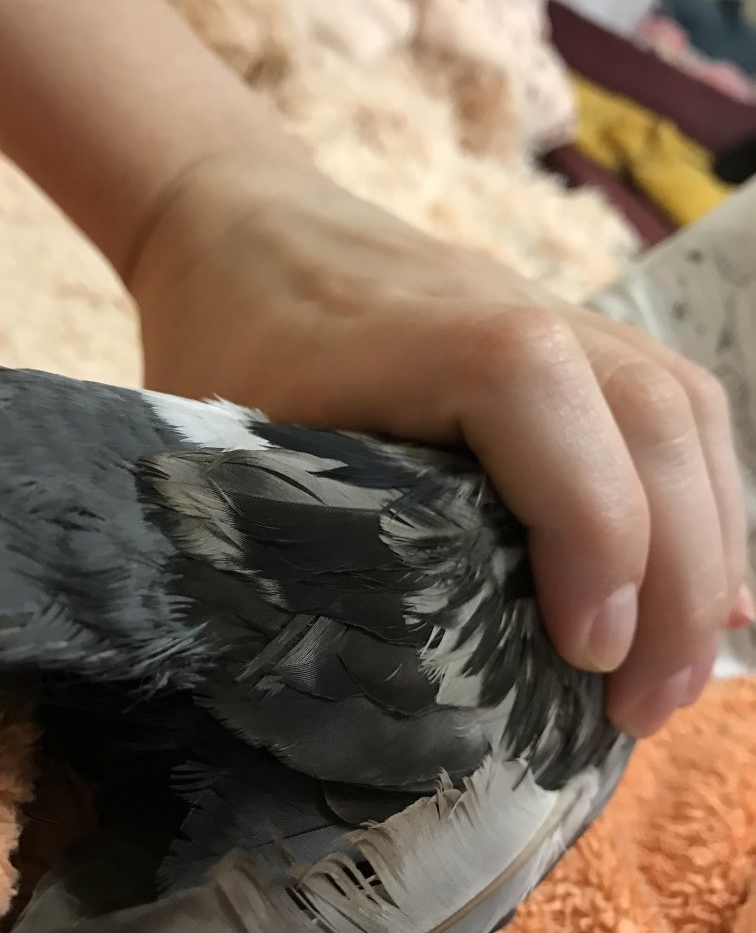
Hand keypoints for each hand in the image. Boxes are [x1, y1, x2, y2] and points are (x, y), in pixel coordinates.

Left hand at [130, 153, 749, 737]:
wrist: (244, 222)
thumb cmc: (225, 339)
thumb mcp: (224, 439)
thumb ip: (294, 529)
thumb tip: (369, 668)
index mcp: (436, 335)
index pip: (552, 415)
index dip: (593, 540)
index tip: (586, 661)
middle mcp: (522, 311)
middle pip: (653, 419)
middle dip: (674, 579)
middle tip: (646, 710)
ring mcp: (557, 316)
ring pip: (683, 410)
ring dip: (707, 547)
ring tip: (684, 669)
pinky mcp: (568, 336)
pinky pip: (671, 404)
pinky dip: (703, 500)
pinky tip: (701, 586)